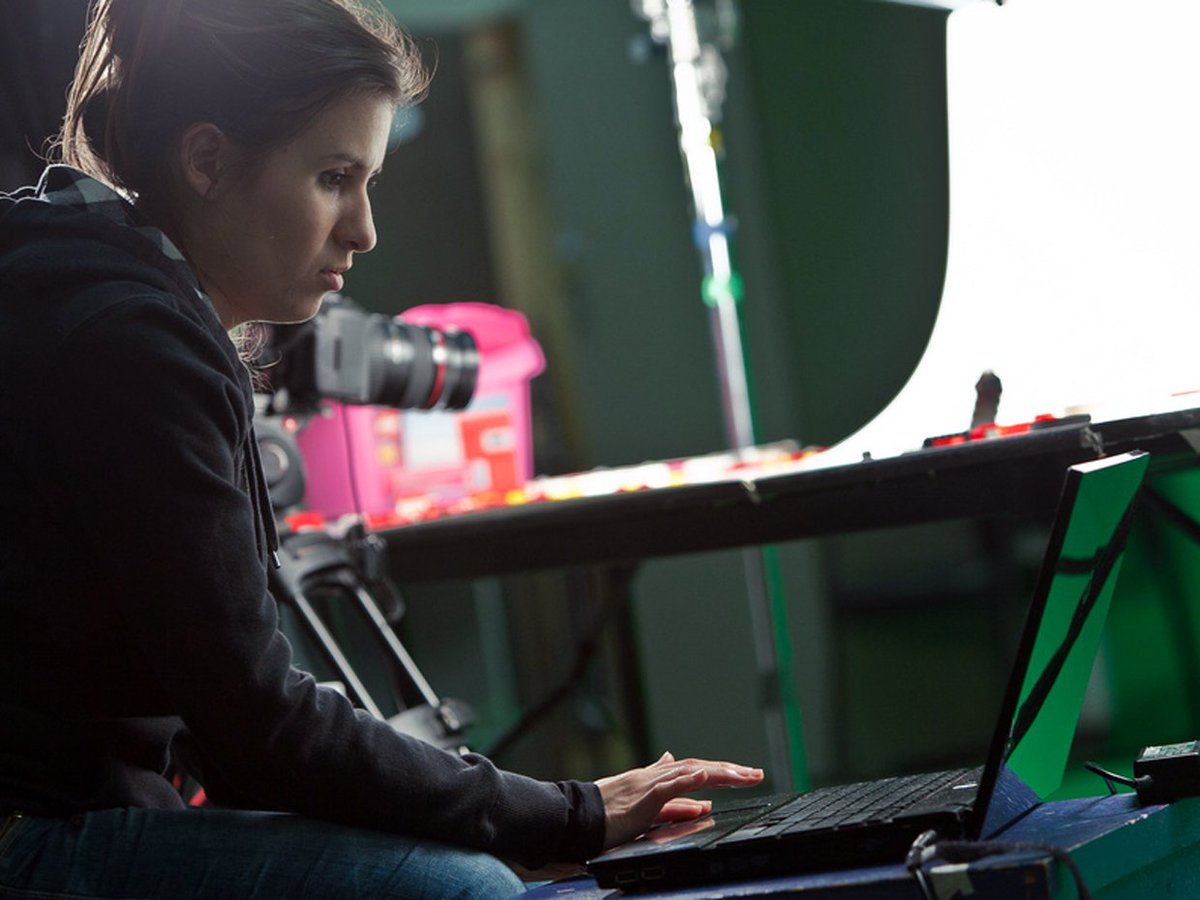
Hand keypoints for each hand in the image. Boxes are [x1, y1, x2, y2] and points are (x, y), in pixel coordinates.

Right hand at [595, 751, 763, 848]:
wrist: (576, 817)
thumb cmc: (605, 816)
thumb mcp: (647, 809)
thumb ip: (673, 803)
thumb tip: (703, 800)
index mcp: (656, 779)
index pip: (695, 770)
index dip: (721, 771)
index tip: (744, 775)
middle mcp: (655, 776)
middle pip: (699, 767)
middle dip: (730, 770)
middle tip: (756, 774)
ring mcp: (648, 783)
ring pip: (689, 771)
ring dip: (719, 772)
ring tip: (743, 774)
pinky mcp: (641, 796)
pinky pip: (667, 785)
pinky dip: (687, 780)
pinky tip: (704, 778)